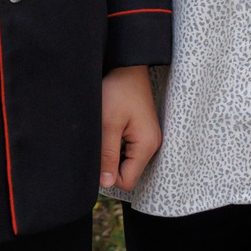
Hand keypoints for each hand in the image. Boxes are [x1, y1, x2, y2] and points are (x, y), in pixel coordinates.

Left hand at [101, 65, 161, 190]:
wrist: (128, 66)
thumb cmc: (118, 91)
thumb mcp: (107, 124)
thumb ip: (107, 155)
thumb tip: (105, 184)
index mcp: (146, 146)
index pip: (126, 181)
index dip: (108, 174)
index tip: (98, 154)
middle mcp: (152, 145)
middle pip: (127, 173)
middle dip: (110, 163)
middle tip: (100, 140)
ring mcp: (149, 139)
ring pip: (126, 162)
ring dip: (112, 153)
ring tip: (106, 131)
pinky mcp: (143, 132)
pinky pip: (128, 150)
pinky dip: (116, 144)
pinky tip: (111, 128)